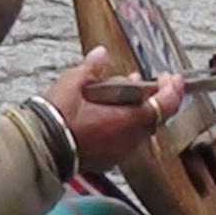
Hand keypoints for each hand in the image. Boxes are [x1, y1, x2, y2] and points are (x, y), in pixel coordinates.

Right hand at [42, 47, 184, 173]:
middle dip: (155, 98)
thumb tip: (101, 54)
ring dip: (139, 112)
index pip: (163, 105)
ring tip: (126, 97)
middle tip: (151, 84)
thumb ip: (93, 67)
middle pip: (154, 118)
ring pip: (139, 130)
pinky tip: (111, 117)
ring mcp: (120, 152)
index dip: (172, 90)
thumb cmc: (58, 116)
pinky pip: (125, 141)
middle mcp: (129, 138)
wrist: (42, 147)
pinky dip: (125, 127)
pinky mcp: (108, 160)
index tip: (172, 78)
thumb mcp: (74, 81)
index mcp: (128, 118)